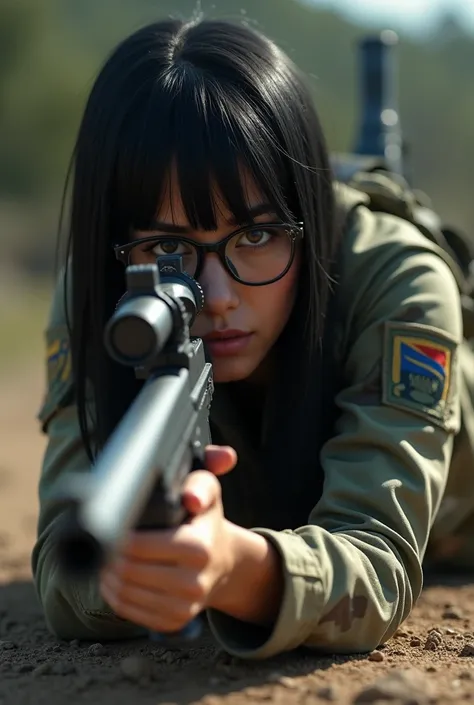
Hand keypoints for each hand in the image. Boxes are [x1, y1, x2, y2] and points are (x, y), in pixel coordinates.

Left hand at [99, 445, 236, 633]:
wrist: (225, 562)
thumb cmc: (205, 520)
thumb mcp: (209, 492)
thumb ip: (202, 482)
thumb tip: (191, 496)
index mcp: (200, 547)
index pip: (140, 547)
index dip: (118, 537)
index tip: (111, 526)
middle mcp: (194, 581)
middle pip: (128, 571)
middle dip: (109, 556)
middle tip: (103, 542)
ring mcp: (184, 606)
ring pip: (125, 593)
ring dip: (107, 576)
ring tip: (105, 559)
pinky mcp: (174, 622)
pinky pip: (130, 612)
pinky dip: (114, 596)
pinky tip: (114, 579)